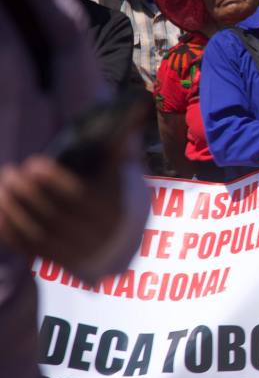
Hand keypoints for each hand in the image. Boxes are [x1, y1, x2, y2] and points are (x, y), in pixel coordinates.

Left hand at [0, 155, 122, 274]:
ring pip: (35, 233)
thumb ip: (119, 151)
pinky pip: (26, 247)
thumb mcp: (122, 175)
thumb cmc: (115, 196)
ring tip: (2, 185)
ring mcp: (74, 252)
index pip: (79, 198)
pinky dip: (7, 227)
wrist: (119, 240)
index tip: (34, 164)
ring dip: (11, 208)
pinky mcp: (55, 260)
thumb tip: (128, 117)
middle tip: (11, 171)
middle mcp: (95, 237)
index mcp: (112, 213)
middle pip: (53, 216)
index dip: (54, 181)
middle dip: (26, 192)